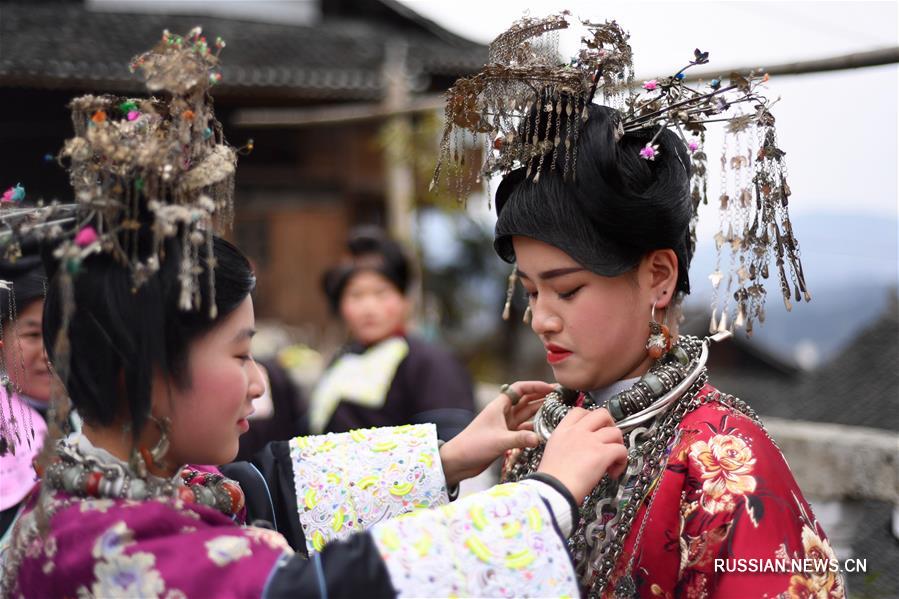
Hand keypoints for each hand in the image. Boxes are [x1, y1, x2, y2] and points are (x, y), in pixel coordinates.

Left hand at [439, 381, 553, 487]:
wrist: (458, 462)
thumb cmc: (473, 445)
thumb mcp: (498, 440)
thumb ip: (519, 439)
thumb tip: (539, 438)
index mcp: (499, 406)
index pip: (520, 389)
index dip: (535, 386)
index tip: (551, 388)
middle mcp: (503, 414)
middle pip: (526, 401)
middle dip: (541, 398)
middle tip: (560, 399)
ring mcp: (505, 426)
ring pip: (526, 416)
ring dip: (539, 414)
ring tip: (556, 414)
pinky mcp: (505, 438)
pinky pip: (523, 431)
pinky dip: (533, 431)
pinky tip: (543, 433)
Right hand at [537, 407, 627, 500]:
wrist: (552, 491)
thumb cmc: (550, 480)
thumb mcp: (552, 453)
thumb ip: (566, 446)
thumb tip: (580, 452)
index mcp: (562, 431)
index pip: (579, 411)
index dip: (591, 418)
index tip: (595, 429)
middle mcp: (577, 432)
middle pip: (602, 414)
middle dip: (610, 425)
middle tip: (609, 440)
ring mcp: (590, 441)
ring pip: (616, 432)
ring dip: (618, 445)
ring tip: (613, 460)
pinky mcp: (602, 454)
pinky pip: (622, 450)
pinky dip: (622, 461)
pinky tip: (614, 472)